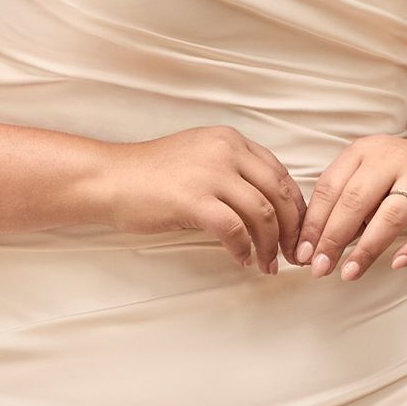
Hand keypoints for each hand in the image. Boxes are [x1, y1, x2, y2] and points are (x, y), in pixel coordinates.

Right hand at [86, 126, 304, 274]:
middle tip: (291, 254)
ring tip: (268, 265)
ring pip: (262, 214)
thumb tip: (262, 204)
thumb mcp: (198, 158)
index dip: (295, 207)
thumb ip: (230, 171)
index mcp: (230, 140)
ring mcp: (211, 174)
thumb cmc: (149, 176)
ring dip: (270, 245)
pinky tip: (242, 260)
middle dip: (291, 229)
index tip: (296, 231)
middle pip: (279, 193)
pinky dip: (244, 249)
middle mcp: (226, 151)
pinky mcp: (194, 200)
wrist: (109, 179)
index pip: (279, 173)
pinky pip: (235, 230)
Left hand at [293, 131, 406, 278]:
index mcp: (365, 151)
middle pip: (356, 200)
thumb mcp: (367, 177)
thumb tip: (310, 249)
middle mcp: (393, 159)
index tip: (302, 253)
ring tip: (348, 273)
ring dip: (367, 248)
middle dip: (333, 238)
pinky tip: (396, 263)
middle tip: (319, 268)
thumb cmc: (399, 178)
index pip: (330, 187)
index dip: (313, 223)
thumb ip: (341, 205)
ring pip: (391, 215)